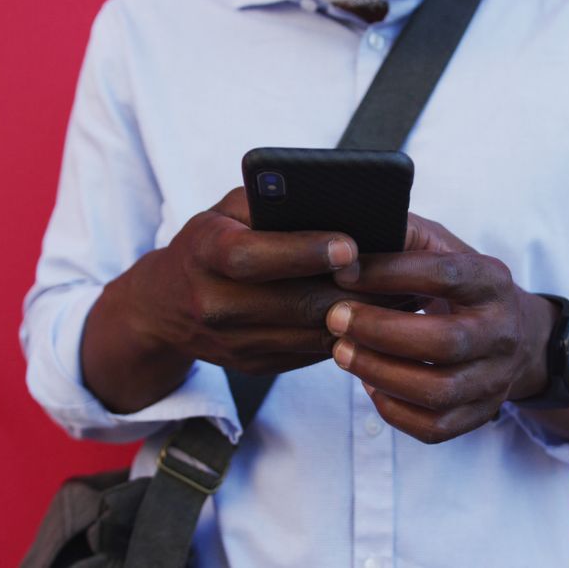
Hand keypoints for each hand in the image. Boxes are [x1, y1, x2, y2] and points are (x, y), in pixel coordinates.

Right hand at [82, 188, 402, 411]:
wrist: (164, 307)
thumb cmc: (211, 241)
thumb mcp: (226, 211)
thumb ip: (269, 202)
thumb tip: (337, 203)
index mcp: (204, 254)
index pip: (252, 257)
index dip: (303, 252)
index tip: (350, 244)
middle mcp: (214, 303)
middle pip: (293, 302)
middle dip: (352, 289)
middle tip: (401, 273)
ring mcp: (234, 342)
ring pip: (311, 333)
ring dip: (361, 315)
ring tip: (403, 294)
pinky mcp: (254, 365)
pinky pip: (312, 351)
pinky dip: (348, 333)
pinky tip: (380, 315)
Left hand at [325, 214, 556, 443]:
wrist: (514, 335)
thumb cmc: (458, 285)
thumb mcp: (442, 248)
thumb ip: (403, 237)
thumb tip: (347, 239)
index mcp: (492, 281)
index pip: (444, 275)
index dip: (390, 273)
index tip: (343, 271)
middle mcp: (502, 332)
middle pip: (444, 342)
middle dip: (379, 331)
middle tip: (334, 318)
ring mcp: (495, 379)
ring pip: (437, 390)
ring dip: (379, 372)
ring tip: (340, 351)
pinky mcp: (479, 414)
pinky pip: (434, 427)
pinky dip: (392, 408)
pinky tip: (368, 382)